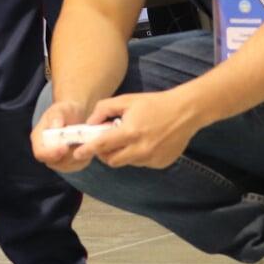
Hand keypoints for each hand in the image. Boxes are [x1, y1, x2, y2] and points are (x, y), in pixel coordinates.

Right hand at [31, 99, 97, 172]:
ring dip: (77, 157)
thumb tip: (56, 127)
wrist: (75, 115)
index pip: (40, 153)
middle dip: (68, 155)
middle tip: (80, 144)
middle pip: (53, 163)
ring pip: (66, 166)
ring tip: (85, 143)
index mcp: (38, 139)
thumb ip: (57, 117)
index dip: (51, 153)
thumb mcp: (60, 109)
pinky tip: (88, 146)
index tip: (64, 147)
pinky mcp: (70, 162)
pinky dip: (84, 158)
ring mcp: (57, 159)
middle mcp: (45, 151)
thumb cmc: (65, 110)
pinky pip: (76, 166)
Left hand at [85, 89, 203, 169]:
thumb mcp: (127, 100)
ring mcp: (152, 158)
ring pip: (127, 162)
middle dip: (105, 153)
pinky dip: (138, 155)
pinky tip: (147, 141)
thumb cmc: (155, 103)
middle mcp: (141, 149)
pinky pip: (141, 163)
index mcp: (131, 132)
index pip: (102, 145)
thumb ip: (104, 109)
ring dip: (123, 153)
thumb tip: (90, 122)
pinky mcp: (160, 163)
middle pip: (112, 161)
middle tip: (106, 143)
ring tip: (132, 137)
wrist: (186, 112)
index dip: (88, 150)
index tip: (78, 153)